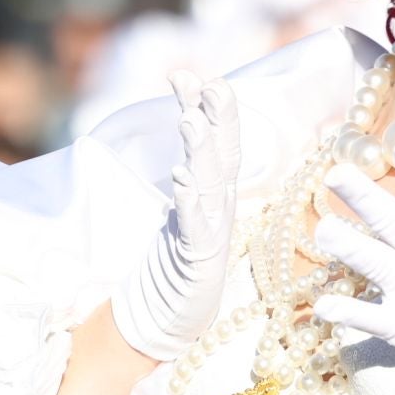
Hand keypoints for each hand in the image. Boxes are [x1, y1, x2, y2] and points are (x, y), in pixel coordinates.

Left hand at [110, 71, 241, 360]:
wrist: (171, 320)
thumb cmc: (174, 262)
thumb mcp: (183, 206)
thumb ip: (191, 168)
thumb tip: (191, 123)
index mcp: (217, 193)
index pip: (218, 141)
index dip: (206, 107)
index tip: (187, 74)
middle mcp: (221, 208)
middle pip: (224, 155)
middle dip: (217, 117)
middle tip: (210, 83)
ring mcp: (212, 234)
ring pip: (211, 184)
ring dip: (202, 151)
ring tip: (189, 120)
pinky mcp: (198, 261)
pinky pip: (195, 227)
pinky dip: (190, 202)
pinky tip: (183, 179)